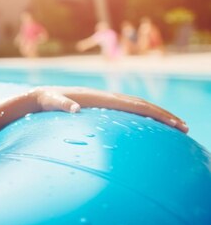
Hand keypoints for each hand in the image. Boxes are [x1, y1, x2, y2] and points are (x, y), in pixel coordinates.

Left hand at [29, 86, 187, 132]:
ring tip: (175, 128)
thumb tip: (73, 108)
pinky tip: (149, 128)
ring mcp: (105, 101)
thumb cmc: (45, 100)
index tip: (174, 124)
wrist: (40, 96)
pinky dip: (143, 117)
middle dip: (164, 115)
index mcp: (100, 97)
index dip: (155, 113)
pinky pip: (128, 111)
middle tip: (185, 128)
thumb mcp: (51, 102)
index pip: (134, 105)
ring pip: (137, 107)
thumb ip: (60, 104)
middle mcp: (106, 97)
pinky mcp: (102, 107)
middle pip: (142, 105)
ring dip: (156, 116)